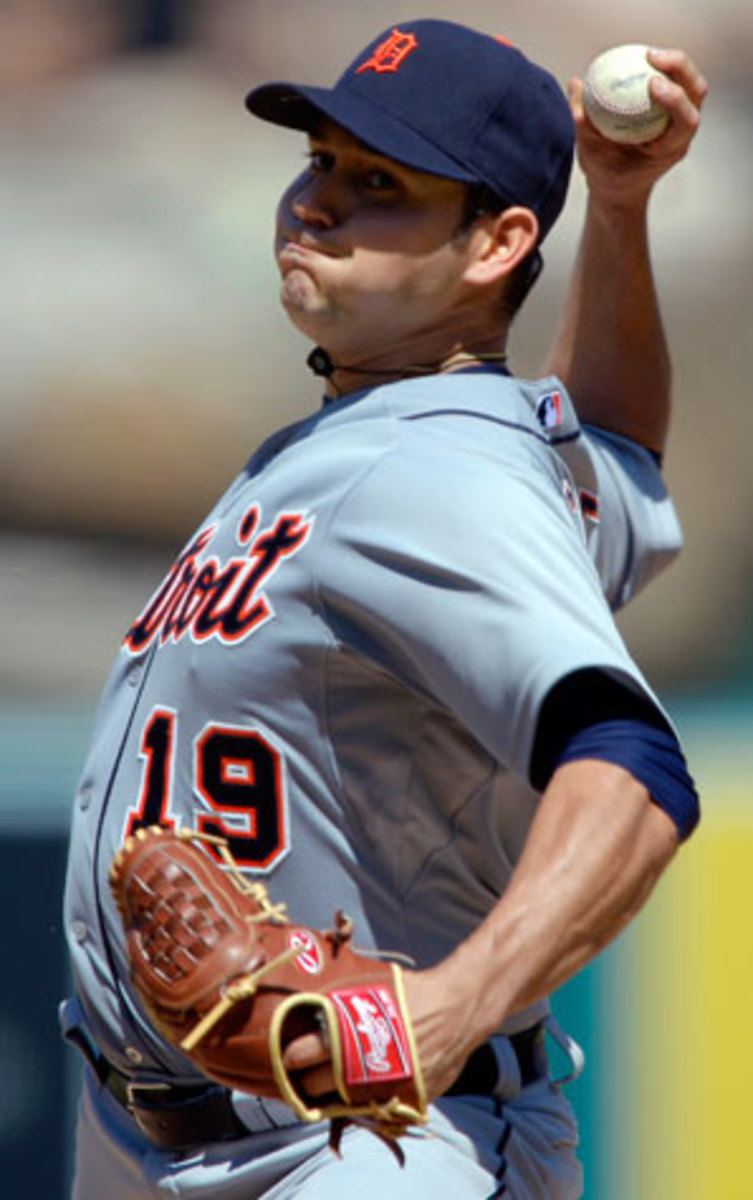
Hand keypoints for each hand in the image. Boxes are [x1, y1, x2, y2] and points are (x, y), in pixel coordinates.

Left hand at [280, 964, 477, 1102]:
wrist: (456, 1008)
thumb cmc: (412, 994)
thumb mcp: (372, 990)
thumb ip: (343, 1005)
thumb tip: (312, 1010)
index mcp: (354, 1036)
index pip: (310, 1053)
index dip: (294, 1057)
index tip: (287, 1058)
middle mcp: (368, 1067)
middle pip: (320, 1085)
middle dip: (306, 1082)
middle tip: (301, 1076)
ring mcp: (388, 1088)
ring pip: (345, 1105)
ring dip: (331, 1099)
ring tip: (325, 1090)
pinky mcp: (407, 1101)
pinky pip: (375, 1111)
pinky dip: (363, 1105)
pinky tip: (358, 1095)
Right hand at [570, 48, 707, 208]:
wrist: (620, 190)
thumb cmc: (606, 175)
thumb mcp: (589, 152)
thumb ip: (581, 120)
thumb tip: (576, 83)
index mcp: (669, 150)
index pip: (685, 121)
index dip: (676, 97)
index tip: (652, 82)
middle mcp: (682, 134)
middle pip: (695, 92)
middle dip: (680, 68)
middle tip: (651, 56)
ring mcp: (681, 121)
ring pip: (691, 84)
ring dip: (675, 63)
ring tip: (648, 54)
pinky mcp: (675, 112)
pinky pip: (676, 83)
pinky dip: (664, 69)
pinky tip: (643, 59)